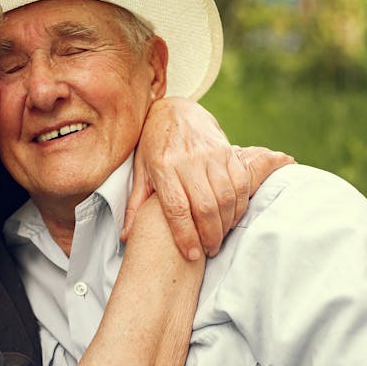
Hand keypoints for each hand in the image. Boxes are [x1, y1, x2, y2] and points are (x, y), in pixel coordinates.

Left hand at [126, 98, 293, 258]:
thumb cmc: (153, 146)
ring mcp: (211, 154)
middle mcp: (188, 159)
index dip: (186, 235)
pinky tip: (232, 217)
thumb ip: (135, 205)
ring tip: (220, 239)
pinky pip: (240, 182)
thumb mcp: (140, 172)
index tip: (191, 255)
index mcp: (163, 167)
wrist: (175, 110)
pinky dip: (240, 204)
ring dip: (226, 223)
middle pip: (205, 206)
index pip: (177, 208)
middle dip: (210, 235)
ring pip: (226, 197)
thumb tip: (126, 237)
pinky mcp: (227, 150)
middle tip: (209, 251)